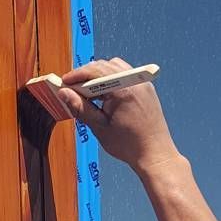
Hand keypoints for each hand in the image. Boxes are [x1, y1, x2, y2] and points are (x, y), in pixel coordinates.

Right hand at [59, 58, 181, 176]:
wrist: (155, 155)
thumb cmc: (130, 145)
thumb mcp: (100, 127)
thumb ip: (81, 108)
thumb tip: (64, 93)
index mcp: (123, 88)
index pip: (94, 71)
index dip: (76, 76)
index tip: (64, 84)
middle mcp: (134, 81)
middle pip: (104, 66)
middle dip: (86, 75)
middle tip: (73, 90)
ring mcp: (142, 83)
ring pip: (115, 68)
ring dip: (99, 76)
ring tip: (89, 95)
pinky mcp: (146, 89)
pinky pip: (125, 76)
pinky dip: (112, 81)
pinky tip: (105, 97)